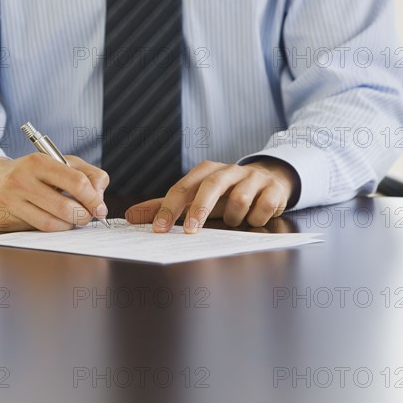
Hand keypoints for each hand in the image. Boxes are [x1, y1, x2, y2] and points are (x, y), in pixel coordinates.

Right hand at [0, 153, 108, 230]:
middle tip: (87, 217)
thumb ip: (89, 174)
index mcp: (39, 162)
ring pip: (52, 223)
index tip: (100, 208)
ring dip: (69, 225)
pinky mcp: (4, 218)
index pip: (77, 182)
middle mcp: (22, 180)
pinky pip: (37, 230)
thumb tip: (100, 197)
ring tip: (72, 219)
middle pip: (66, 207)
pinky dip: (53, 229)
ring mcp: (11, 200)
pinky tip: (54, 222)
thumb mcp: (61, 164)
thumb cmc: (34, 173)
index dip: (93, 199)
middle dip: (83, 216)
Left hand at [125, 158, 298, 232]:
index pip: (184, 187)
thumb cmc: (224, 194)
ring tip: (235, 220)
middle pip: (212, 185)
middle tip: (191, 232)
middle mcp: (229, 170)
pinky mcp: (273, 189)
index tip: (159, 229)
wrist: (268, 182)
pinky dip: (256, 219)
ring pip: (240, 199)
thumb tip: (130, 216)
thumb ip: (164, 207)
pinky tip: (254, 218)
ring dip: (234, 217)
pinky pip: (262, 208)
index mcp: (206, 171)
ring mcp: (253, 178)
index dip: (170, 208)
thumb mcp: (195, 199)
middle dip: (200, 209)